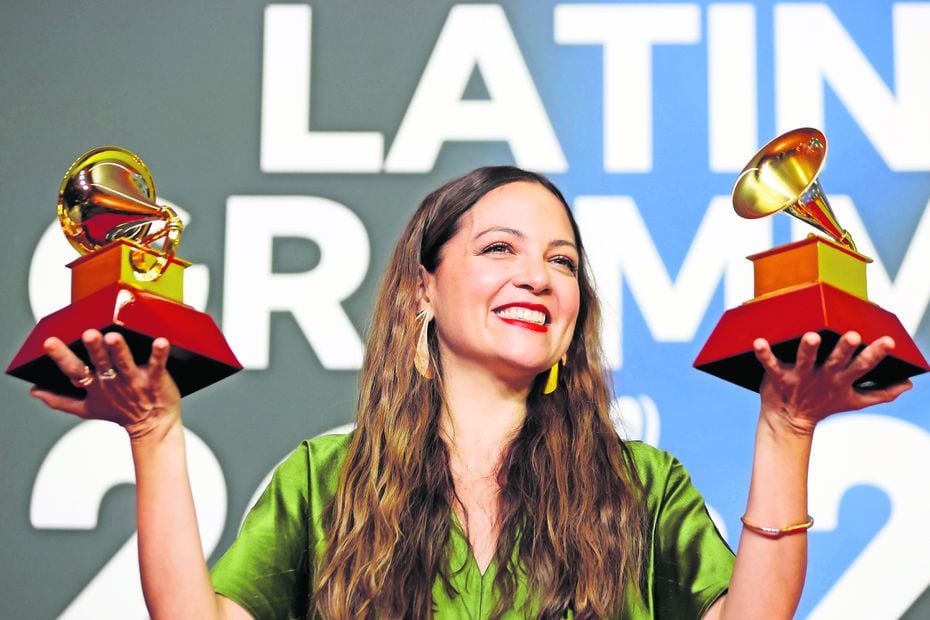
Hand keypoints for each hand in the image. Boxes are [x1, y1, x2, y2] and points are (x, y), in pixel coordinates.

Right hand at [29, 330, 181, 441]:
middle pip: (100, 363)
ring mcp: (134, 380)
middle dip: (94, 349)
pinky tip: (161, 341)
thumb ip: (59, 400)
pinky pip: (157, 365)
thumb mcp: (86, 408)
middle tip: (88, 334)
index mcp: (95, 385)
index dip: (61, 357)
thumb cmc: (121, 412)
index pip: (74, 369)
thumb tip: (33, 391)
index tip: (49, 342)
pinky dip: (159, 354)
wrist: (153, 425)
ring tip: (114, 337)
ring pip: (125, 363)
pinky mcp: (155, 379)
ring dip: (120, 350)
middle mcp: (113, 381)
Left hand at [754, 331, 912, 435]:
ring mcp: (800, 377)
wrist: (788, 422)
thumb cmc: (822, 404)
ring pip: (805, 361)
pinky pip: (770, 364)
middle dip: (845, 349)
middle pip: (836, 362)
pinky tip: (759, 342)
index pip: (863, 366)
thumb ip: (881, 393)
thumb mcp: (854, 400)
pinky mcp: (778, 377)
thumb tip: (909, 385)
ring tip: (811, 336)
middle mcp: (822, 376)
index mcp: (841, 380)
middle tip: (853, 336)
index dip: (876, 354)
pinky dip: (764, 354)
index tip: (888, 342)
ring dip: (808, 349)